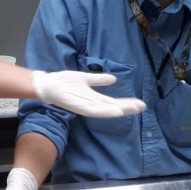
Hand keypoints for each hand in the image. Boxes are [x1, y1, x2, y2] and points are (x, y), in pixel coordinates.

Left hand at [32, 70, 146, 117]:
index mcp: (94, 98)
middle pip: (113, 107)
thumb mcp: (85, 79)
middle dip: (127, 107)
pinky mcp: (79, 107)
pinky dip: (105, 110)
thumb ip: (99, 80)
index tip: (140, 103)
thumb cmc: (64, 82)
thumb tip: (114, 79)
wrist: (49, 85)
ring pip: (106, 110)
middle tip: (142, 107)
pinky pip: (94, 110)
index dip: (127, 103)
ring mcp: (86, 107)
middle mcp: (92, 104)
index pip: (114, 102)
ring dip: (120, 110)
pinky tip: (115, 110)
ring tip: (133, 109)